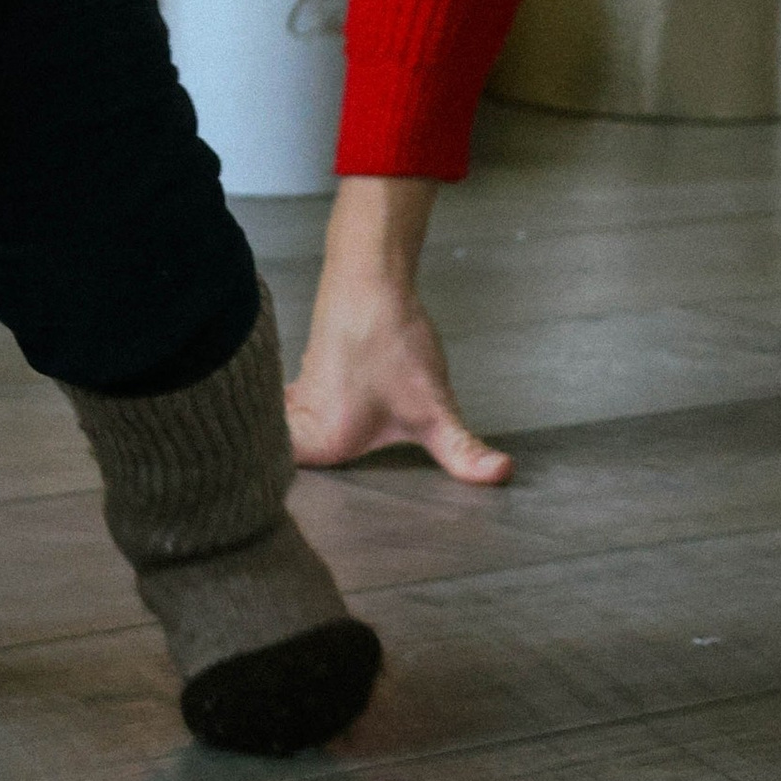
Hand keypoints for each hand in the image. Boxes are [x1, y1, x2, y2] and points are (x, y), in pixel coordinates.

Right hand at [286, 176, 512, 484]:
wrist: (369, 274)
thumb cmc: (390, 339)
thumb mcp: (435, 408)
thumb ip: (464, 451)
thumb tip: (500, 474)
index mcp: (324, 440)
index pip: (283, 478)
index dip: (280, 493)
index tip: (286, 506)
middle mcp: (305, 419)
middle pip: (283, 457)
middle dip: (290, 471)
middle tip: (296, 487)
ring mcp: (303, 390)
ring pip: (287, 429)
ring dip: (295, 441)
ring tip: (300, 460)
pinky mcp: (312, 369)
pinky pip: (294, 404)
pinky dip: (298, 414)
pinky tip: (313, 418)